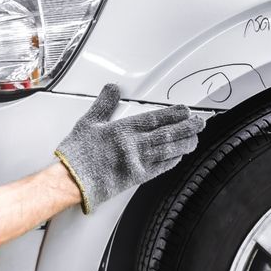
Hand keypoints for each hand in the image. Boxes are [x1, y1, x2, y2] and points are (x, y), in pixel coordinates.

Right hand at [54, 83, 204, 213]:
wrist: (71, 181)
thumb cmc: (76, 154)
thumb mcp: (87, 123)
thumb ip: (103, 104)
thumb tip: (112, 89)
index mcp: (122, 130)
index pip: (154, 119)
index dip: (173, 114)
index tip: (185, 111)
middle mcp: (133, 146)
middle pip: (167, 134)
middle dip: (186, 128)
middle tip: (199, 123)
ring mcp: (136, 163)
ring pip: (167, 151)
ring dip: (184, 144)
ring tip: (194, 139)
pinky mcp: (135, 178)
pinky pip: (160, 168)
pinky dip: (172, 161)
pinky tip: (179, 156)